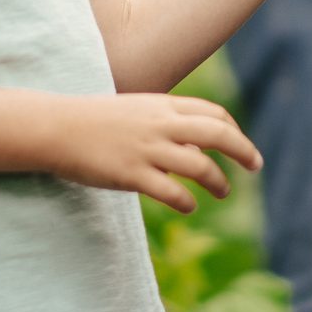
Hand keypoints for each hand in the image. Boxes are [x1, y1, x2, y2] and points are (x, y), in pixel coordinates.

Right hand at [48, 95, 261, 213]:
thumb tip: (195, 148)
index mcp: (162, 105)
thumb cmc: (94, 121)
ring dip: (219, 181)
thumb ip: (166, 124)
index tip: (240, 145)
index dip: (234, 130)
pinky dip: (187, 201)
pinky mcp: (131, 174)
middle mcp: (160, 124)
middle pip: (218, 134)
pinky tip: (190, 206)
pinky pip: (171, 191)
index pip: (214, 113)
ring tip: (223, 192)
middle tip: (255, 166)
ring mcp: (147, 149)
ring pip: (200, 165)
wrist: (55, 128)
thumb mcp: (136, 111)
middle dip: (243, 150)